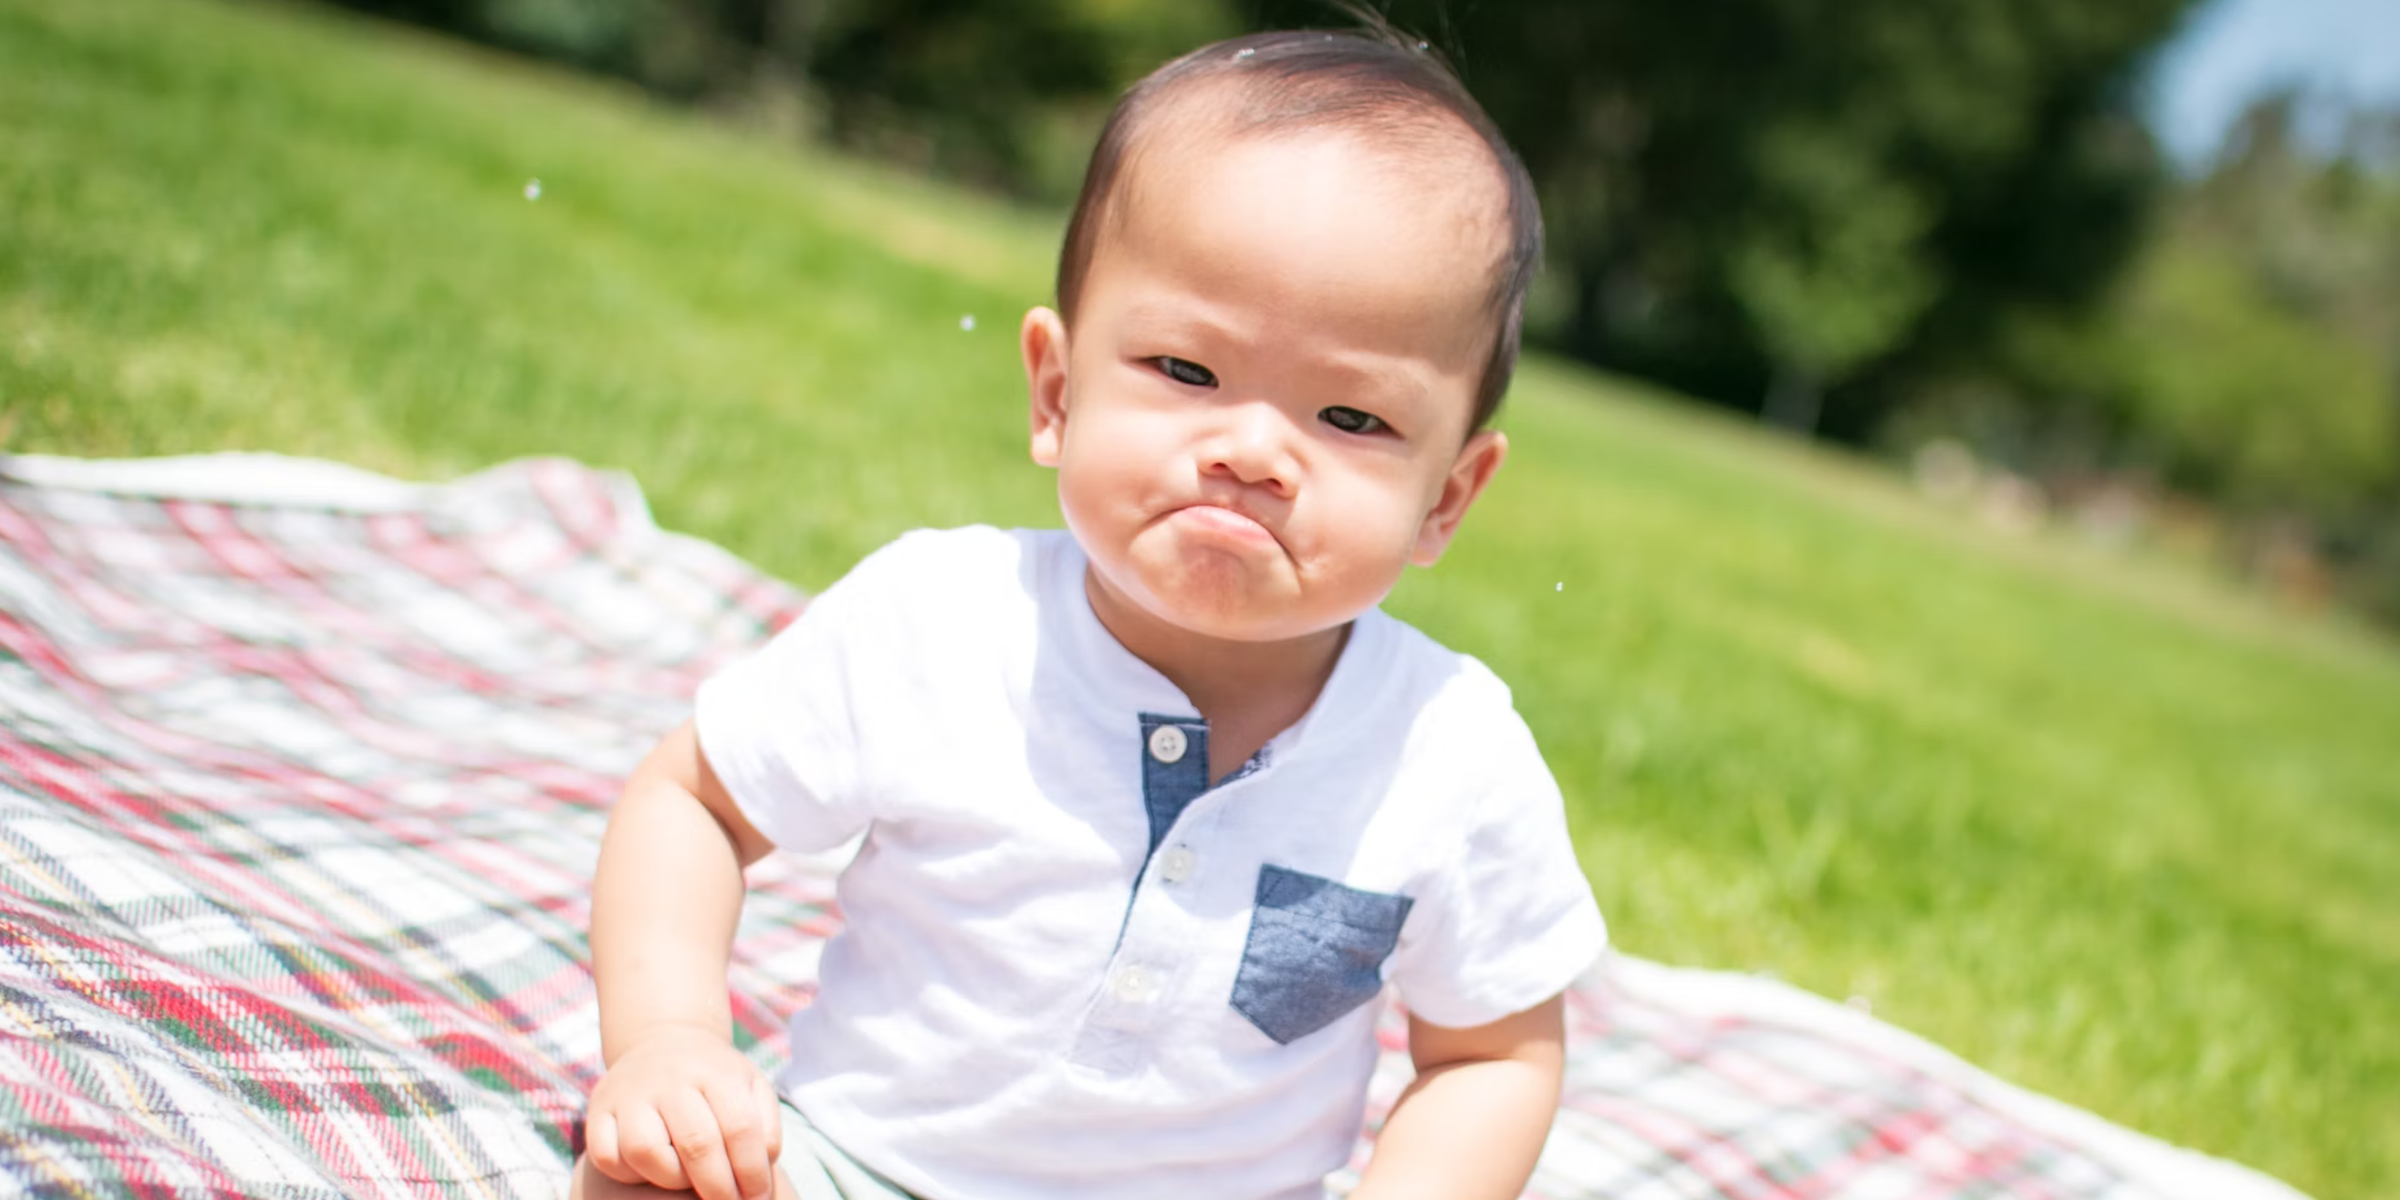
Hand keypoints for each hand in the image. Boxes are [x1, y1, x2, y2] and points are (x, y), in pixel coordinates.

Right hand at [584, 1024, 783, 1199]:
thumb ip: (764, 1130)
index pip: (740, 1127)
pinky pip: (607, 1156)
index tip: (758, 1197)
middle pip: (696, 1143)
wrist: (664, 1041)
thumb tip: (758, 1177)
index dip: (752, 1171)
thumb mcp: (750, 1089)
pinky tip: (651, 1172)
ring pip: (645, 1150)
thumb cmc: (715, 1080)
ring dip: (673, 1179)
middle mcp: (670, 1078)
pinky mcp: (597, 1110)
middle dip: (719, 1187)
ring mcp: (629, 1093)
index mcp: (715, 1071)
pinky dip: (629, 1174)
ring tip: (689, 1184)